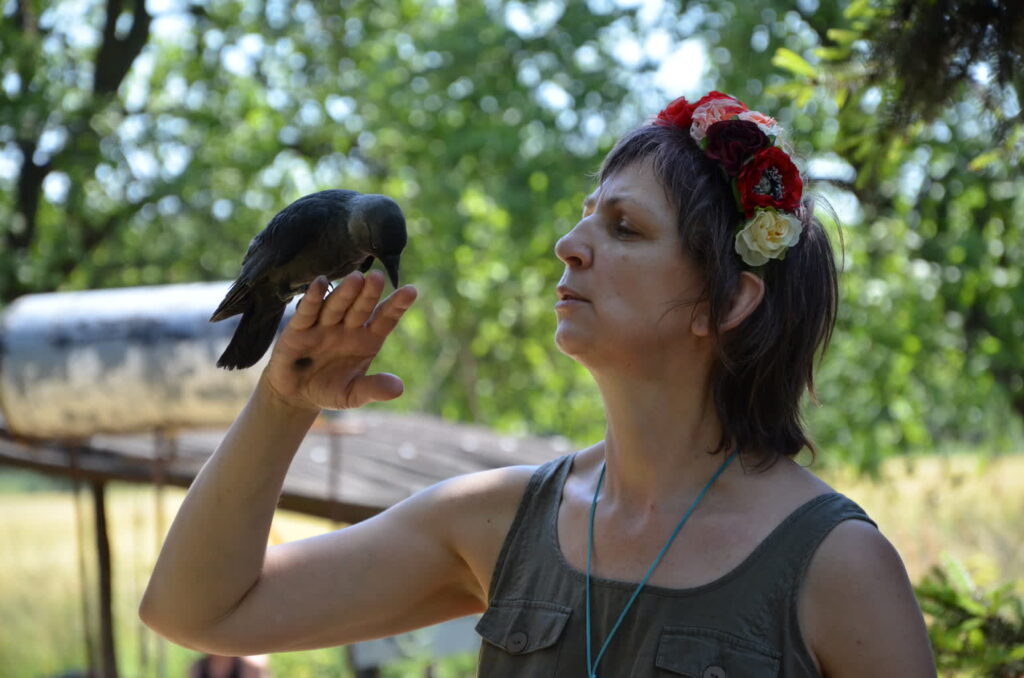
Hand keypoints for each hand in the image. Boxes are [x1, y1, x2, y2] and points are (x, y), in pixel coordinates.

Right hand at [262, 270, 417, 411]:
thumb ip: (373, 389)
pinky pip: (308, 312)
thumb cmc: (329, 390)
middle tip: (379, 277)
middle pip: (362, 308)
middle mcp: (348, 327)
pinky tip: (320, 282)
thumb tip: (399, 389)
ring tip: (356, 278)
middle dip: (370, 294)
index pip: (385, 319)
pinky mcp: (299, 328)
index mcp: (367, 340)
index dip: (397, 305)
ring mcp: (324, 325)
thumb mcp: (353, 395)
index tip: (411, 291)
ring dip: (346, 293)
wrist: (295, 395)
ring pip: (337, 306)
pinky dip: (313, 298)